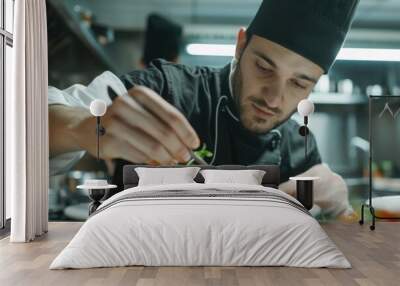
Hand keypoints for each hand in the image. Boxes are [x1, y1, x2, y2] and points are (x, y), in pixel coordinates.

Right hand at [70, 85, 199, 163]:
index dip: (187, 132)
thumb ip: (164, 124)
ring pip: (153, 146)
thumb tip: (188, 144)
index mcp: (140, 94)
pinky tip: (155, 163)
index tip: (195, 144)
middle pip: (164, 132)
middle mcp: (126, 104)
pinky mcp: (108, 141)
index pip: (172, 115)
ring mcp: (114, 123)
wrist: (88, 127)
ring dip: (167, 158)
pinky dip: (151, 162)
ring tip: (172, 162)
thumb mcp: (143, 112)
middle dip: (179, 148)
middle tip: (185, 158)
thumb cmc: (123, 120)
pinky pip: (139, 156)